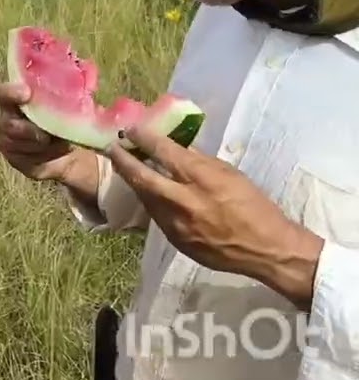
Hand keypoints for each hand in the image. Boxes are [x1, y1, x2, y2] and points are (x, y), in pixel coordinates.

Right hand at [0, 82, 81, 181]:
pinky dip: (41, 155)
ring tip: (57, 142)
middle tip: (45, 134)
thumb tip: (87, 75)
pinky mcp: (14, 159)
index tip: (27, 93)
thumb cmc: (63, 119)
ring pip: (16, 144)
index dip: (10, 92)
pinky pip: (23, 158)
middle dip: (26, 129)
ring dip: (38, 144)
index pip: (2, 93)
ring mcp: (7, 140)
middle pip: (6, 124)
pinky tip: (53, 151)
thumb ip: (71, 91)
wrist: (65, 150)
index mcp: (15, 100)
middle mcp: (6, 119)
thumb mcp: (70, 103)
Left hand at [104, 126, 322, 309]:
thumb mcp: (231, 175)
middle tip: (112, 147)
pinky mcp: (175, 240)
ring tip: (125, 166)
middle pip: (141, 177)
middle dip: (123, 160)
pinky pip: (155, 215)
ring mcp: (176, 224)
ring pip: (144, 197)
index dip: (144, 138)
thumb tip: (175, 148)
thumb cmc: (255, 207)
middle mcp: (184, 201)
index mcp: (203, 179)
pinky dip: (149, 200)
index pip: (164, 152)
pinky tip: (147, 192)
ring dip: (133, 180)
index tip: (132, 129)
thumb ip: (200, 161)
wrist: (266, 250)